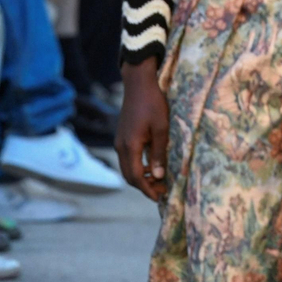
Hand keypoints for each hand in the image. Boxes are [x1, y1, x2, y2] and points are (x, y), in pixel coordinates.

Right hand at [115, 60, 169, 201]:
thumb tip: (158, 176)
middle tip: (161, 190)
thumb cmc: (153, 103)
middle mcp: (121, 146)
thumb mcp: (161, 128)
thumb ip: (159, 153)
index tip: (160, 197)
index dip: (147, 190)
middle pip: (129, 176)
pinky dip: (138, 166)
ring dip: (141, 177)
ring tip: (159, 179)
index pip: (136, 177)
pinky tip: (152, 164)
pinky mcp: (122, 136)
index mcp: (130, 146)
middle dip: (144, 186)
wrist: (138, 84)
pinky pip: (127, 158)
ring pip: (127, 168)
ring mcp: (119, 141)